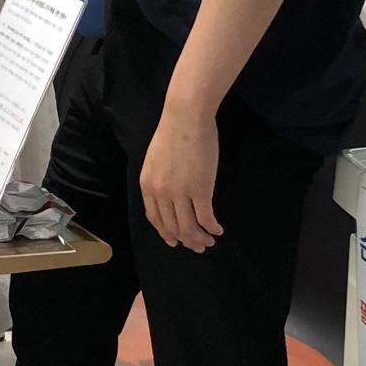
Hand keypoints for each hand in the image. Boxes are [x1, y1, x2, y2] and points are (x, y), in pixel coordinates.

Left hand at [140, 106, 223, 251]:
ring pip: (189, 227)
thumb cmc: (172, 133)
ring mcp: (180, 193)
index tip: (175, 241)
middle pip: (172, 227)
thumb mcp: (155, 160)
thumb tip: (169, 194)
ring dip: (200, 239)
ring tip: (209, 242)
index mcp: (147, 186)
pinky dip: (212, 228)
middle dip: (186, 241)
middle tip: (198, 247)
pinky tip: (218, 230)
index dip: (166, 233)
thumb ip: (158, 180)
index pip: (155, 219)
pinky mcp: (200, 190)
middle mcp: (161, 194)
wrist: (185, 118)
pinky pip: (205, 217)